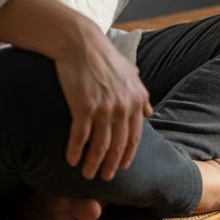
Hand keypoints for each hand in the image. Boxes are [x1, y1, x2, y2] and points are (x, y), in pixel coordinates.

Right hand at [53, 23, 152, 179]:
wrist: (80, 42)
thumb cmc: (104, 57)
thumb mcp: (131, 73)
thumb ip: (141, 95)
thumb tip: (150, 112)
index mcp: (135, 100)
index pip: (134, 136)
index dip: (128, 155)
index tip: (122, 168)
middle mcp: (122, 106)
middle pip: (118, 145)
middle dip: (112, 165)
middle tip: (105, 178)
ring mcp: (104, 107)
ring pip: (100, 146)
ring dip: (93, 163)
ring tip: (87, 174)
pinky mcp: (83, 106)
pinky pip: (80, 137)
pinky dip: (75, 151)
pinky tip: (70, 161)